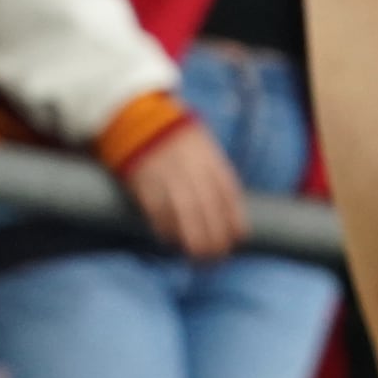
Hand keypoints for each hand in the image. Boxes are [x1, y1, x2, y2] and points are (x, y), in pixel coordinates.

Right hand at [120, 120, 249, 260]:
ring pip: (185, 214)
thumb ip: (216, 174)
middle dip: (215, 237)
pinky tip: (172, 241)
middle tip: (217, 257)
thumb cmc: (177, 139)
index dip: (234, 220)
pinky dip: (166, 229)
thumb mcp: (205, 148)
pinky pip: (157, 212)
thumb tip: (229, 209)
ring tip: (198, 257)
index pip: (228, 196)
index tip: (238, 239)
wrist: (140, 119)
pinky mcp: (144, 183)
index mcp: (210, 160)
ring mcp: (168, 177)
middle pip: (208, 210)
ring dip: (193, 240)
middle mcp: (191, 170)